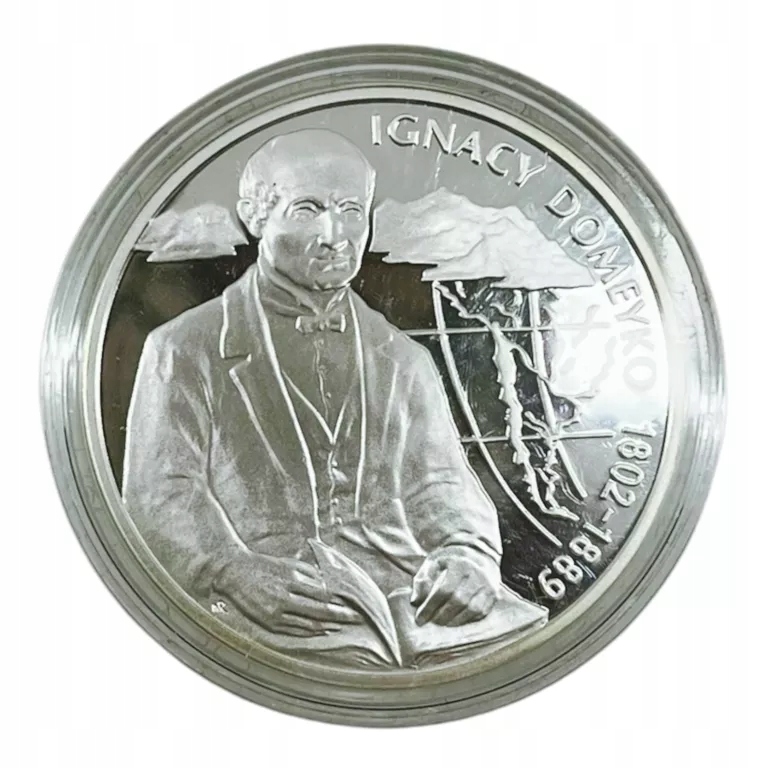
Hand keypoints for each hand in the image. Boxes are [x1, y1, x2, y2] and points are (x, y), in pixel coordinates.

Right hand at [214, 552, 361, 636]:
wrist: (235, 572)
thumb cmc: (265, 565)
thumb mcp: (288, 563)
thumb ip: (310, 573)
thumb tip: (331, 584)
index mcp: (291, 579)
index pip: (322, 593)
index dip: (339, 601)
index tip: (353, 603)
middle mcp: (285, 596)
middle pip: (319, 610)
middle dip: (340, 615)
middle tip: (356, 618)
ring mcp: (276, 612)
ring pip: (309, 623)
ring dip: (328, 626)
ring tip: (342, 626)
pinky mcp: (269, 622)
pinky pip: (295, 630)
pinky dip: (311, 631)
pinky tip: (322, 630)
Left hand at [410, 547, 499, 626]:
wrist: (477, 551)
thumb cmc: (451, 559)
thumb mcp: (433, 563)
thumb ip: (422, 580)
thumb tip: (415, 602)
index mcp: (459, 564)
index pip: (443, 590)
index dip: (430, 606)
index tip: (419, 619)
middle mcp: (476, 574)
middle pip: (458, 601)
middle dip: (441, 616)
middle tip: (430, 622)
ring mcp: (488, 584)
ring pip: (472, 609)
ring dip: (455, 621)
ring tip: (442, 623)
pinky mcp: (494, 594)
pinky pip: (482, 612)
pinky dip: (468, 620)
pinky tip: (457, 620)